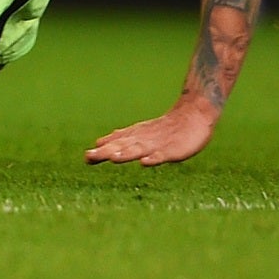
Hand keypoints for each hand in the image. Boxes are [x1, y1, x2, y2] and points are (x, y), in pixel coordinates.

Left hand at [85, 101, 216, 165]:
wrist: (192, 114)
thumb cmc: (164, 127)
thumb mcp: (140, 133)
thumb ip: (121, 139)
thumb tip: (99, 143)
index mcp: (135, 137)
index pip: (115, 144)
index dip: (101, 150)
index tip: (86, 158)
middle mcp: (143, 140)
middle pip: (122, 147)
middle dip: (106, 152)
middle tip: (89, 157)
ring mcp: (158, 144)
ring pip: (139, 149)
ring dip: (125, 154)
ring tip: (112, 158)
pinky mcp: (174, 150)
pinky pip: (163, 155)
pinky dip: (153, 159)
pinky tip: (145, 163)